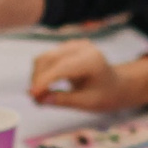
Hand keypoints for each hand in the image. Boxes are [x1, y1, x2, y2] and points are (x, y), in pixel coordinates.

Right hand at [28, 42, 143, 109]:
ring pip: (44, 58)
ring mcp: (74, 44)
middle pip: (49, 59)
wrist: (115, 85)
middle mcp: (82, 47)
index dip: (44, 81)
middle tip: (35, 100)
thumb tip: (38, 99)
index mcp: (92, 60)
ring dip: (37, 76)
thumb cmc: (104, 95)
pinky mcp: (67, 47)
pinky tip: (44, 87)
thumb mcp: (87, 103)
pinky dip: (42, 72)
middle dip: (38, 79)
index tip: (32, 95)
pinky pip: (47, 58)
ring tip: (40, 96)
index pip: (62, 68)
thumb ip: (64, 100)